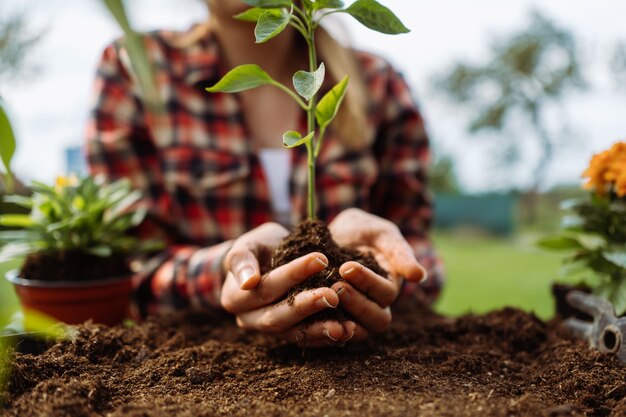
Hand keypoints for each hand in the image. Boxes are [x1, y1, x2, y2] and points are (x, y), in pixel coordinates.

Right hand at [220, 222, 356, 346]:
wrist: (270, 260)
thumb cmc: (260, 247)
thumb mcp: (249, 244)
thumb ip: (242, 260)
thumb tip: (248, 282)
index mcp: (235, 298)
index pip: (266, 287)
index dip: (293, 274)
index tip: (321, 258)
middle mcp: (249, 320)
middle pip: (278, 316)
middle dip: (307, 306)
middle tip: (333, 294)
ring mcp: (270, 332)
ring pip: (294, 334)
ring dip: (320, 330)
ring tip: (344, 326)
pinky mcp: (290, 336)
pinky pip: (308, 341)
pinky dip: (328, 338)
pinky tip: (349, 331)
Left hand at [329, 208, 426, 334]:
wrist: (331, 235)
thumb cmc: (362, 230)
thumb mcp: (381, 234)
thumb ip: (399, 252)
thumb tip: (419, 276)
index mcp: (390, 285)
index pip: (386, 294)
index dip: (368, 283)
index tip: (347, 267)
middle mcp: (376, 304)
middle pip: (377, 319)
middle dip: (356, 303)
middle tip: (336, 285)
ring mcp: (355, 314)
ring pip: (357, 330)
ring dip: (342, 316)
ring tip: (323, 295)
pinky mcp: (333, 318)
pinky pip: (333, 332)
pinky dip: (324, 328)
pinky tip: (311, 315)